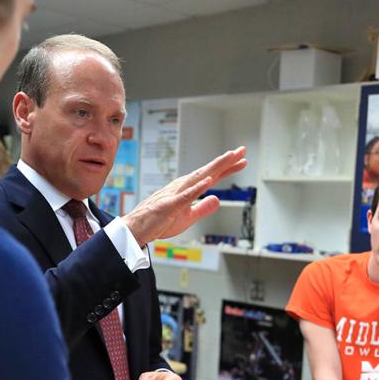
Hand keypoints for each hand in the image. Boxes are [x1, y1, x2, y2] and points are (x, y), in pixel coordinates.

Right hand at [122, 146, 247, 243]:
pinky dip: (197, 188)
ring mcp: (176, 194)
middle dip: (225, 161)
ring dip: (214, 168)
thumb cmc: (159, 221)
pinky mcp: (170, 205)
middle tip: (242, 150)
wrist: (136, 229)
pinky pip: (185, 196)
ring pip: (199, 178)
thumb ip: (203, 208)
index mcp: (188, 189)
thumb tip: (218, 199)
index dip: (227, 168)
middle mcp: (183, 186)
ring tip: (229, 158)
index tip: (242, 160)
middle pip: (208, 171)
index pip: (211, 176)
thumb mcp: (188, 217)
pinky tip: (208, 181)